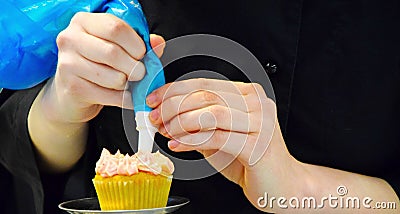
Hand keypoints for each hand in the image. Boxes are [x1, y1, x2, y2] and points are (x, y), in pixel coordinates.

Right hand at [28, 12, 164, 171]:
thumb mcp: (117, 46)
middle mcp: (70, 39)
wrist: (72, 91)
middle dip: (135, 67)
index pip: (115, 28)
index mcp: (84, 22)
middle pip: (113, 53)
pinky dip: (124, 98)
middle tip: (140, 73)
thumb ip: (139, 42)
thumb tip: (158, 42)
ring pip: (113, 77)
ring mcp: (67, 64)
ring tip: (128, 83)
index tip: (142, 54)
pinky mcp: (72, 87)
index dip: (136, 44)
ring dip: (128, 84)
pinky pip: (109, 96)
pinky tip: (124, 95)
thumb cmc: (98, 63)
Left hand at [146, 78, 297, 210]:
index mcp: (248, 93)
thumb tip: (165, 115)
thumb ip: (198, 122)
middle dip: (173, 106)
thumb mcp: (220, 134)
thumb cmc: (250, 158)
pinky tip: (177, 145)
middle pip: (205, 96)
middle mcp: (257, 103)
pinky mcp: (258, 146)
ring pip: (211, 113)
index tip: (154, 99)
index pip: (205, 83)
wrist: (281, 185)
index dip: (175, 90)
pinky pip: (217, 137)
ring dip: (181, 123)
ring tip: (166, 132)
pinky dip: (192, 140)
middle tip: (155, 118)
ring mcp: (260, 123)